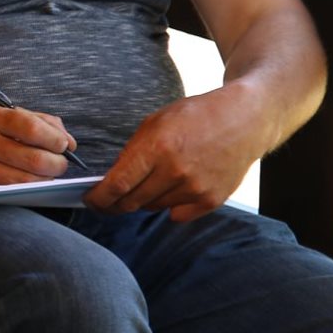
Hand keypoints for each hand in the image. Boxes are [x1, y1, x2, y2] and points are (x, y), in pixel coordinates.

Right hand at [0, 102, 74, 192]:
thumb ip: (31, 119)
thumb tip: (66, 139)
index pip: (33, 129)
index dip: (57, 139)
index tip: (64, 143)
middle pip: (35, 161)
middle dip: (58, 163)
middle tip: (60, 161)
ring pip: (25, 182)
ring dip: (44, 179)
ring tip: (45, 172)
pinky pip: (7, 193)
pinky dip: (22, 188)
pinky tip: (24, 181)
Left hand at [84, 90, 265, 220]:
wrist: (243, 120)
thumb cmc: (195, 117)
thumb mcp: (154, 123)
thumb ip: (133, 152)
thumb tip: (113, 180)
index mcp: (156, 147)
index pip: (117, 185)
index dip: (99, 198)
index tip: (90, 201)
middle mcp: (175, 171)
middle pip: (132, 201)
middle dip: (114, 204)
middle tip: (107, 202)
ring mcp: (195, 188)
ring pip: (153, 208)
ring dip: (143, 200)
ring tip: (149, 183)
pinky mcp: (212, 200)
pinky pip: (177, 215)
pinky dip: (169, 206)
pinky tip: (172, 190)